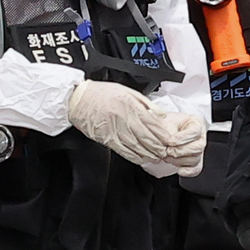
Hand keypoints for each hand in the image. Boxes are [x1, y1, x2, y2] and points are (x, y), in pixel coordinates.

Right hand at [67, 78, 207, 172]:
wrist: (79, 100)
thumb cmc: (101, 94)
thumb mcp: (127, 91)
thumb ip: (145, 103)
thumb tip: (159, 114)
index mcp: (130, 106)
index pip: (151, 123)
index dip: (162, 133)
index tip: (170, 139)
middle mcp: (124, 119)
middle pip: (146, 137)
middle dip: (159, 147)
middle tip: (167, 152)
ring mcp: (115, 131)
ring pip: (137, 146)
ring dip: (149, 154)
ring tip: (158, 157)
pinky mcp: (107, 140)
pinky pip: (124, 151)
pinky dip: (134, 156)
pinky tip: (141, 158)